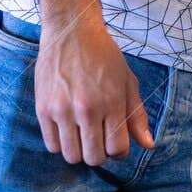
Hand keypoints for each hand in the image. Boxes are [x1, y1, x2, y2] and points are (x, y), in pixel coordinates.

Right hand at [34, 13, 153, 165]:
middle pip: (93, 157)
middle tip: (100, 141)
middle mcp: (87, 109)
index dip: (119, 152)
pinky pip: (51, 145)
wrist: (72, 33)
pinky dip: (61, 144)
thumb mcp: (128, 82)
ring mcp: (62, 110)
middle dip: (100, 154)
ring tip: (83, 135)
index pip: (117, 149)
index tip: (117, 144)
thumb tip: (148, 145)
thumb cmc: (104, 57)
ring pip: (71, 155)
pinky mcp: (43, 110)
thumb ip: (137, 115)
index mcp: (112, 102)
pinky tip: (68, 130)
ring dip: (79, 151)